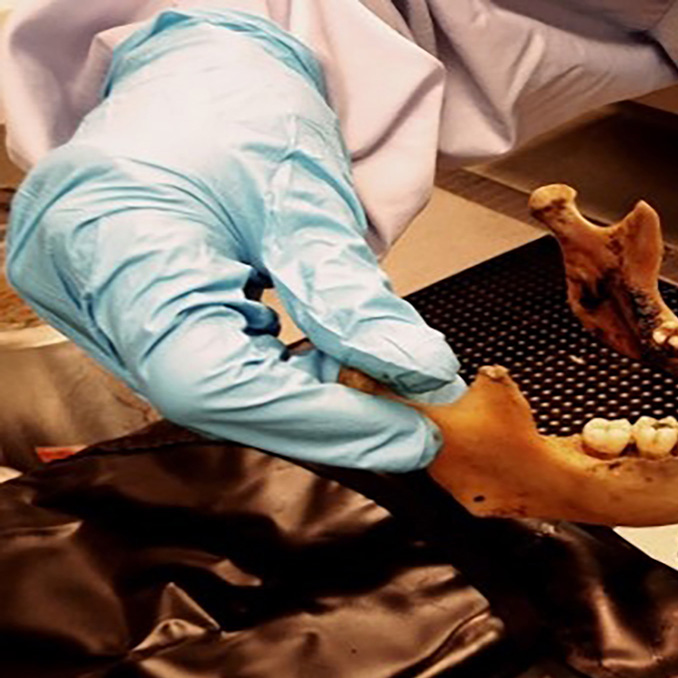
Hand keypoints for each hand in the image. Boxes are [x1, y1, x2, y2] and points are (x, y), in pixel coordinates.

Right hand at [5, 10, 460, 471]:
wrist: (198, 68)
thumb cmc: (234, 105)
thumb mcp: (304, 197)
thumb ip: (354, 297)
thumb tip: (422, 375)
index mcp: (108, 243)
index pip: (212, 382)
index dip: (318, 421)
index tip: (408, 434)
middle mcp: (81, 284)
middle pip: (208, 396)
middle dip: (319, 413)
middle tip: (408, 419)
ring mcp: (94, 300)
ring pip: (209, 390)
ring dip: (300, 394)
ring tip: (370, 368)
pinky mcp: (124, 307)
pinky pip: (203, 365)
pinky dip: (273, 373)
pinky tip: (322, 355)